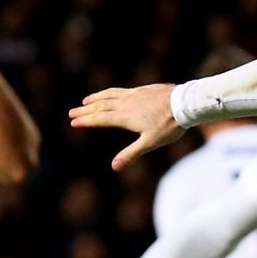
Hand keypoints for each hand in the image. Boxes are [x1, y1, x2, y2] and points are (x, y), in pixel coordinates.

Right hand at [68, 83, 182, 170]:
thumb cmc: (169, 125)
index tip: (73, 122)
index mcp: (125, 117)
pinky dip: (109, 93)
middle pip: (100, 106)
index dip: (86, 120)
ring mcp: (133, 95)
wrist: (184, 103)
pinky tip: (110, 94)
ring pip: (109, 95)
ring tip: (85, 101)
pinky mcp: (141, 89)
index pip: (100, 119)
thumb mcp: (150, 143)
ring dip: (95, 99)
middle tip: (72, 113)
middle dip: (85, 110)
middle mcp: (125, 104)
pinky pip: (120, 90)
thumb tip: (114, 167)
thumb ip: (131, 154)